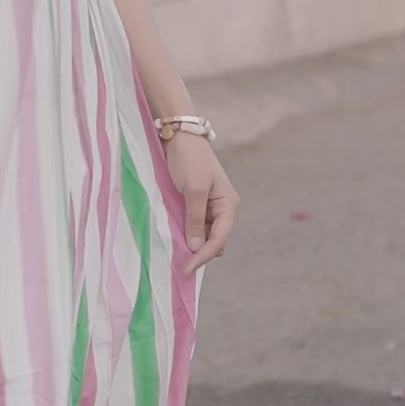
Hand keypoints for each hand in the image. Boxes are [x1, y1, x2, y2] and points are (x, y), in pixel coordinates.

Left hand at [168, 135, 237, 268]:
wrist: (181, 137)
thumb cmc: (189, 160)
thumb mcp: (193, 189)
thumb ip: (195, 219)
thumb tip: (197, 247)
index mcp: (228, 204)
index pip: (220, 239)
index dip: (204, 256)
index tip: (186, 269)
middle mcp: (223, 208)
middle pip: (216, 241)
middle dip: (200, 253)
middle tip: (179, 263)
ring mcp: (211, 206)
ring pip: (206, 235)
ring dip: (193, 245)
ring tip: (175, 254)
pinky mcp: (198, 203)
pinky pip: (196, 226)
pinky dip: (188, 234)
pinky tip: (175, 239)